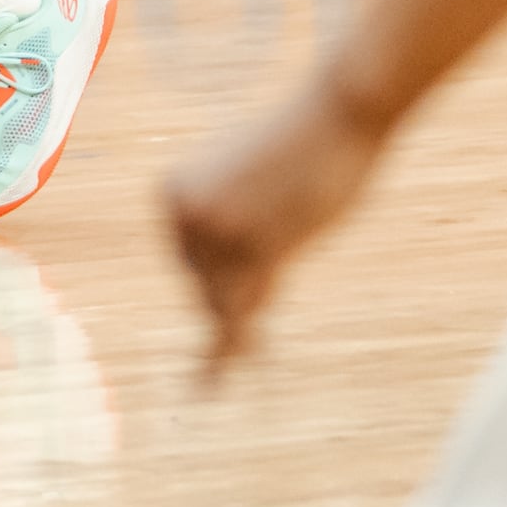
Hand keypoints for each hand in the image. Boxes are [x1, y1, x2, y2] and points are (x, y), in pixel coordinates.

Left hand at [162, 77, 387, 378]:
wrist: (336, 112)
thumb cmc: (300, 147)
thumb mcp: (251, 193)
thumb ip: (229, 242)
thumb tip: (217, 312)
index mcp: (170, 191)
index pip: (188, 262)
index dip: (226, 266)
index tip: (262, 238)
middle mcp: (183, 214)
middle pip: (205, 285)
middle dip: (246, 279)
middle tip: (283, 236)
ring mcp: (217, 235)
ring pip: (227, 303)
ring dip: (254, 302)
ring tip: (288, 242)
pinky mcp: (256, 251)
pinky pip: (235, 318)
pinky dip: (222, 358)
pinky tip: (203, 394)